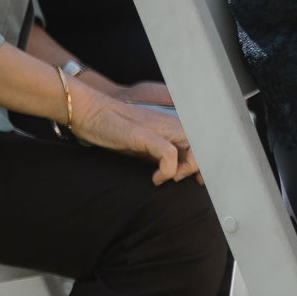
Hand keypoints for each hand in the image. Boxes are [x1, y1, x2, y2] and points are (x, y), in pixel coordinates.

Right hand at [67, 83, 200, 184]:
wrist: (91, 113)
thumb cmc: (115, 130)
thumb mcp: (144, 147)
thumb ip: (160, 156)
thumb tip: (175, 175)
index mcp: (174, 128)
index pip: (202, 146)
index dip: (205, 165)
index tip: (198, 182)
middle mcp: (172, 126)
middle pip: (203, 148)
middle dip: (198, 169)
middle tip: (178, 180)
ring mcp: (161, 129)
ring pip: (193, 149)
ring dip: (185, 169)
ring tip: (169, 178)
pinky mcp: (146, 134)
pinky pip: (169, 153)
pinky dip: (167, 170)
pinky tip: (155, 178)